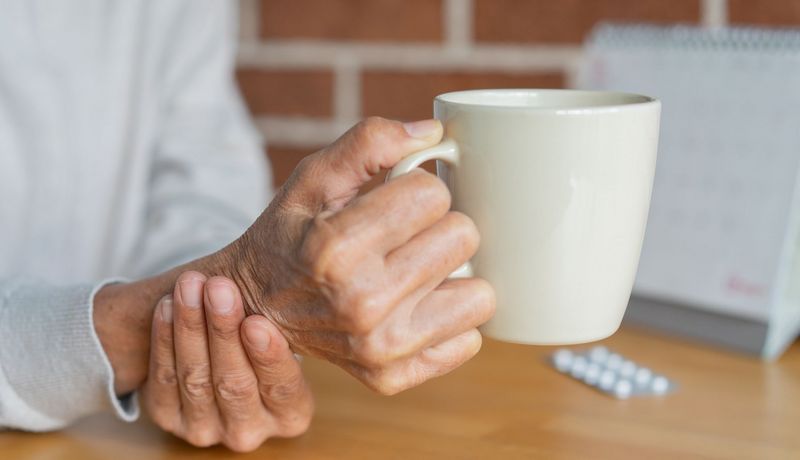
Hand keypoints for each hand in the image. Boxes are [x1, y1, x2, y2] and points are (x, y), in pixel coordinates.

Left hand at [141, 272, 312, 451]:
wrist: (221, 353)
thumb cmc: (262, 334)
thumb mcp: (284, 332)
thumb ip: (286, 317)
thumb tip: (295, 272)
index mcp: (291, 415)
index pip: (282, 389)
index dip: (268, 357)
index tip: (256, 322)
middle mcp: (249, 430)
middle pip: (234, 384)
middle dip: (223, 331)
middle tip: (219, 288)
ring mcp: (205, 430)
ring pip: (196, 379)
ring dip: (191, 327)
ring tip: (190, 286)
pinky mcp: (168, 418)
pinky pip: (164, 379)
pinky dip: (164, 340)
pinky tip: (168, 306)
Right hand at [221, 117, 495, 393]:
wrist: (257, 306)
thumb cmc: (290, 235)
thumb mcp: (313, 178)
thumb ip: (369, 143)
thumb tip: (433, 133)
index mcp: (335, 248)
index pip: (434, 194)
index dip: (417, 188)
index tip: (394, 201)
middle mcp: (360, 303)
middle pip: (463, 237)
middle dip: (438, 226)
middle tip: (405, 236)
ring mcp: (380, 348)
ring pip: (481, 294)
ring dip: (453, 276)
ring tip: (415, 271)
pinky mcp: (394, 376)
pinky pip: (470, 339)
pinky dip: (448, 318)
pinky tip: (414, 307)